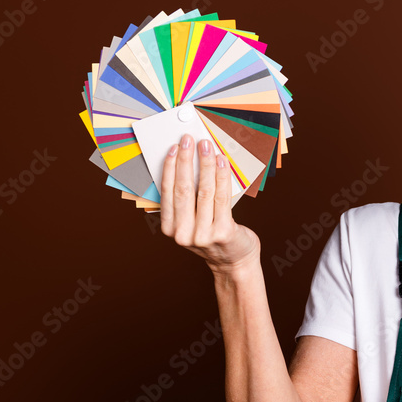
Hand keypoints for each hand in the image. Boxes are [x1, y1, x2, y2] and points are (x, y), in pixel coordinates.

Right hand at [159, 133, 260, 273]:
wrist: (234, 262)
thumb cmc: (212, 236)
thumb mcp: (191, 223)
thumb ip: (185, 202)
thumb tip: (184, 164)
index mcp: (170, 229)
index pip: (167, 192)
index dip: (170, 168)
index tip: (173, 148)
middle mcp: (183, 233)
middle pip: (183, 189)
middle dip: (185, 160)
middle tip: (188, 140)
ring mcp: (203, 234)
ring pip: (204, 191)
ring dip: (205, 164)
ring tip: (206, 146)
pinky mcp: (223, 231)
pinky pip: (222, 197)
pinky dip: (222, 176)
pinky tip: (222, 161)